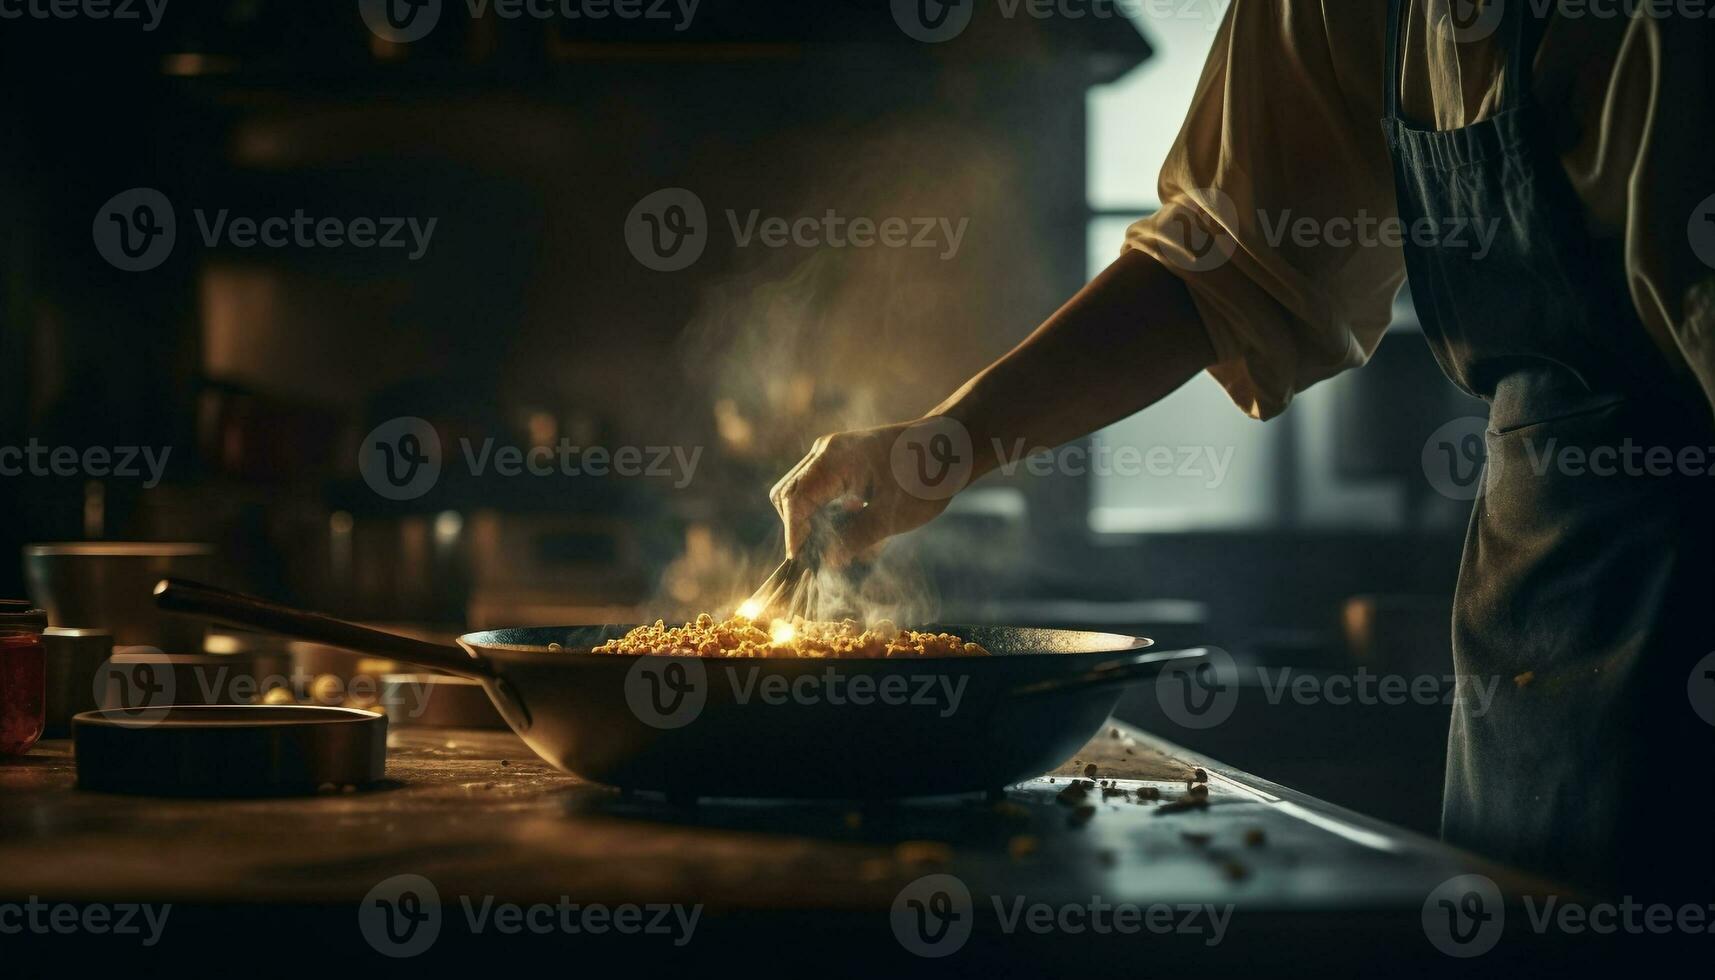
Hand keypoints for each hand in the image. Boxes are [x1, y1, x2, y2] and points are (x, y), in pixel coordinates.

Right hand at [769, 421, 963, 565]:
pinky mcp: (844, 462)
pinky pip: (821, 489)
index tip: (801, 562)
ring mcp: (833, 454)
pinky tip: (854, 528)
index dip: (794, 535)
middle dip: (799, 528)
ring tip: (842, 545)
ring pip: (803, 493)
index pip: (794, 502)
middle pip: (789, 495)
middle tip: (818, 557)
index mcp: (833, 460)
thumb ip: (856, 539)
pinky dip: (828, 512)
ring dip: (814, 521)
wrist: (952, 446)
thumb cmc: (925, 477)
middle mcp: (825, 453)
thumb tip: (827, 562)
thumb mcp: (892, 515)